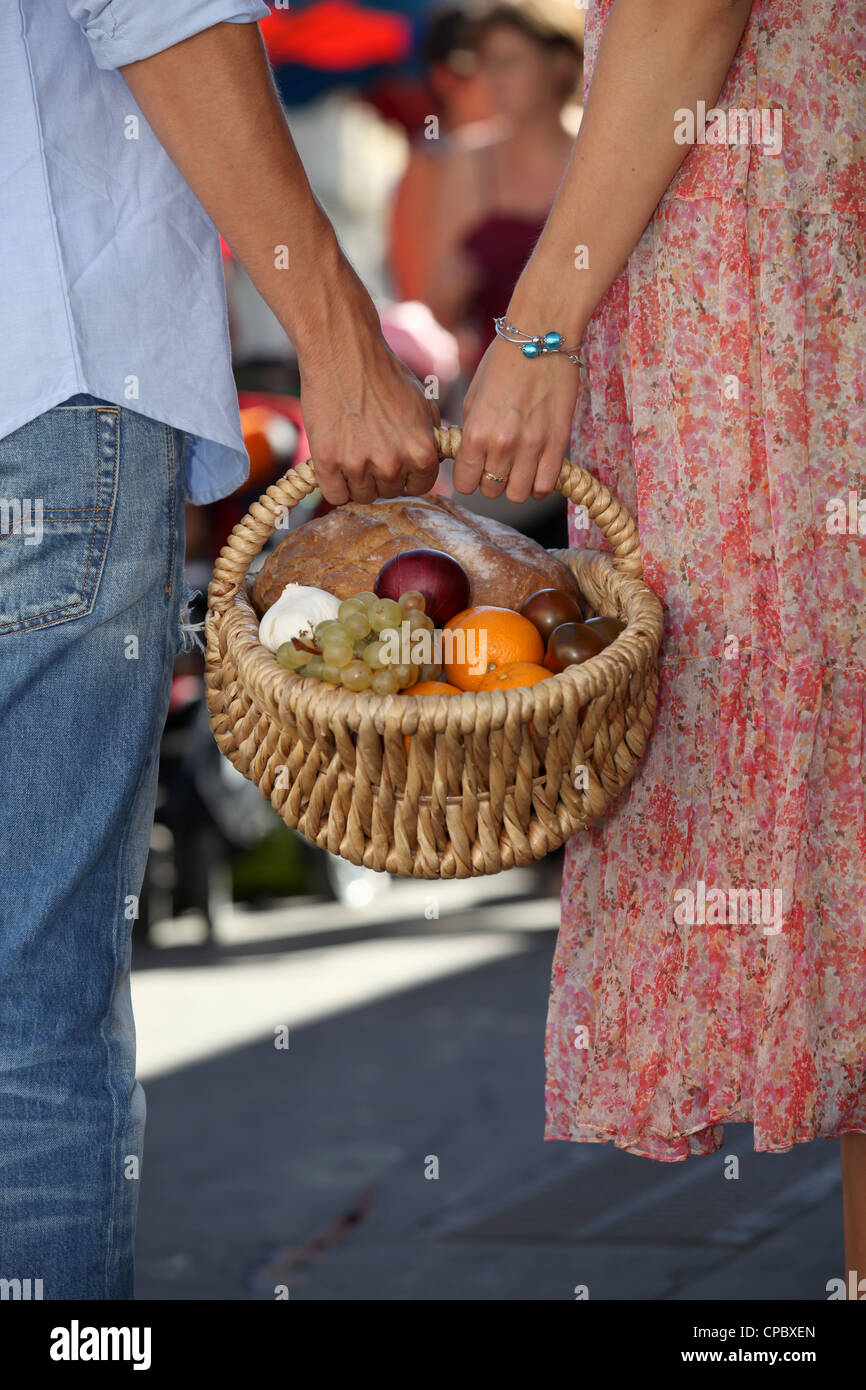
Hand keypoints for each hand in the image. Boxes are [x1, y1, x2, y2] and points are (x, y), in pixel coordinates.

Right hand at [300, 325, 440, 504]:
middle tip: (370, 450)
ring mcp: (359, 465)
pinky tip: (335, 465)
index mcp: (422, 452)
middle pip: (389, 492)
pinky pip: (335, 494)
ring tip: (352, 451)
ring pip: (362, 494)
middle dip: (382, 476)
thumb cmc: (384, 372)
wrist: (344, 352)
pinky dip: (335, 485)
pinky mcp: (328, 462)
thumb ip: (430, 436)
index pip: (419, 486)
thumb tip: (434, 458)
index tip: (397, 464)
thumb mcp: (422, 404)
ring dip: (358, 479)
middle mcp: (392, 464)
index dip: (408, 475)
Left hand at [454, 333, 580, 503]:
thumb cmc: (503, 361)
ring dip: (516, 485)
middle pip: (491, 491)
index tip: (474, 468)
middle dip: (491, 481)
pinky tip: (537, 469)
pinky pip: (546, 486)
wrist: (541, 337)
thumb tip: (466, 458)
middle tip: (498, 463)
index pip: (464, 484)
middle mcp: (502, 444)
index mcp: (475, 432)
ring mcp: (532, 445)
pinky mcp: (558, 443)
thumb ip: (470, 432)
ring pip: (518, 494)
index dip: (468, 478)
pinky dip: (539, 484)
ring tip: (519, 467)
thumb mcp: (473, 396)